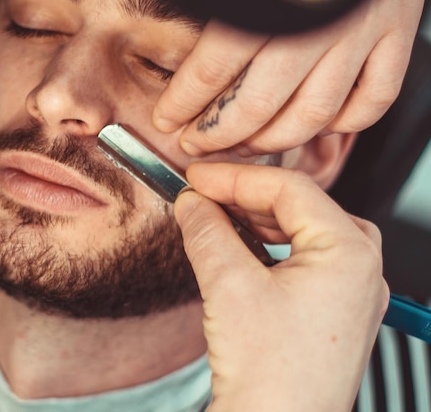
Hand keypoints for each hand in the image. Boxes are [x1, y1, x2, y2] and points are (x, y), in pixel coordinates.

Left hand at [154, 0, 430, 155]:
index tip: (166, 119)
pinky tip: (315, 127)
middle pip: (257, 105)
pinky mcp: (397, 34)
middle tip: (194, 143)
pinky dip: (343, 124)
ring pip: (311, 117)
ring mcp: (361, 33)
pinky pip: (372, 101)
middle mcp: (314, 23)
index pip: (212, 69)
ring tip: (243, 146)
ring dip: (270, 141)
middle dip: (217, 134)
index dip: (183, 103)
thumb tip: (175, 33)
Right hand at [174, 163, 388, 411]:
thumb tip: (193, 202)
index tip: (198, 177)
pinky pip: (304, 258)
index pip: (290, 189)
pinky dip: (270, 245)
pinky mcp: (333, 310)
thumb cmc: (270, 376)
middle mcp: (361, 269)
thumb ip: (207, 230)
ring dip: (257, 219)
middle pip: (299, 206)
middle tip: (203, 193)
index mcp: (349, 253)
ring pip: (302, 230)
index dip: (236, 178)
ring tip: (217, 216)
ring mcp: (351, 292)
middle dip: (246, 196)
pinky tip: (241, 246)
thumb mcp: (229, 285)